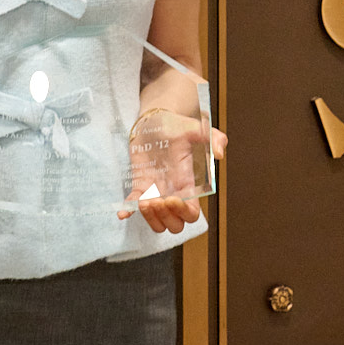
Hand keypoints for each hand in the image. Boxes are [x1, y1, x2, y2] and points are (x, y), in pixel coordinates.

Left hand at [119, 108, 221, 233]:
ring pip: (156, 222)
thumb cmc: (178, 125)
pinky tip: (124, 212)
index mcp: (189, 183)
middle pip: (175, 224)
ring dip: (150, 217)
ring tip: (145, 201)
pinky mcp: (140, 186)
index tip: (174, 199)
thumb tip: (219, 154)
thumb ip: (214, 138)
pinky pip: (133, 206)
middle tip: (158, 200)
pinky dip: (128, 211)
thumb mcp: (199, 128)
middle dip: (166, 217)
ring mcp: (156, 192)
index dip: (184, 212)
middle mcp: (173, 192)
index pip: (192, 213)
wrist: (157, 119)